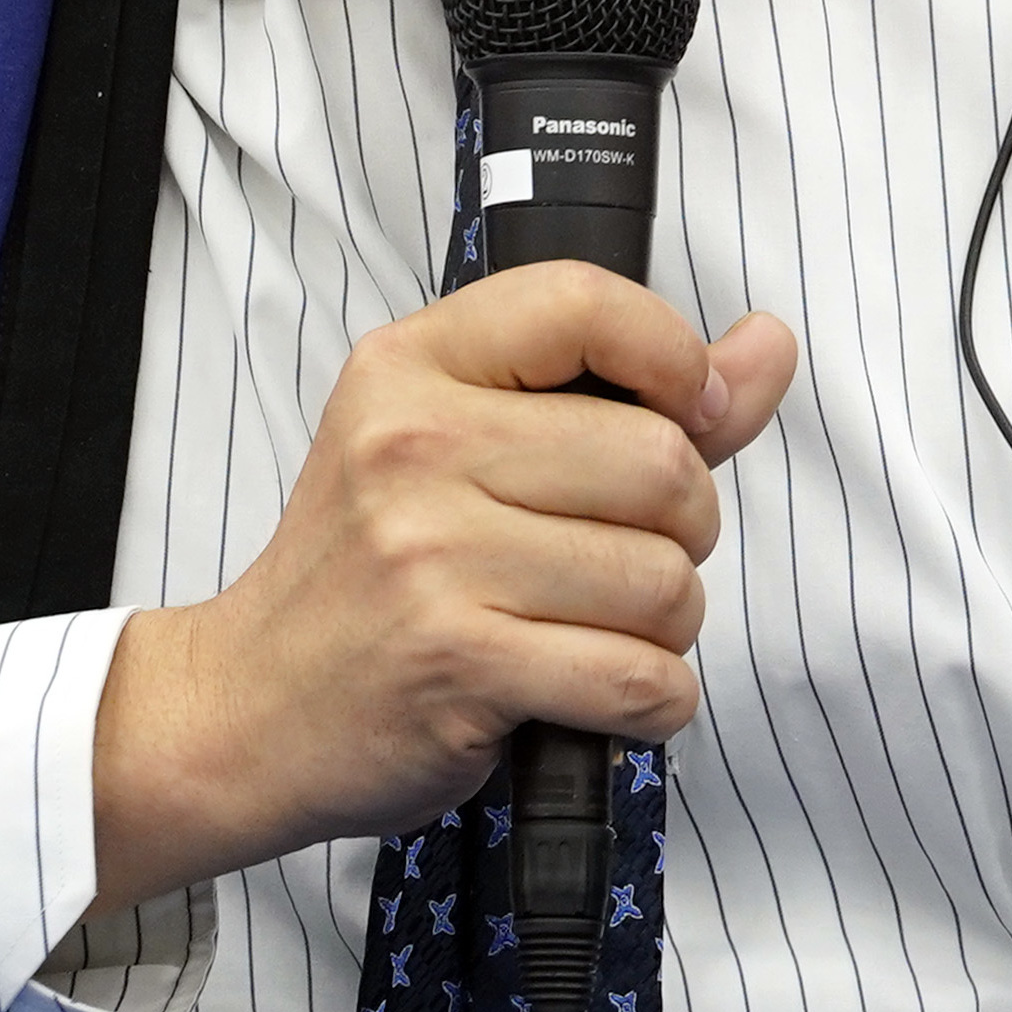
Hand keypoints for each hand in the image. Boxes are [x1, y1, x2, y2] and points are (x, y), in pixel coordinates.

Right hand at [90, 266, 797, 909]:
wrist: (244, 708)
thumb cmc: (372, 574)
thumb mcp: (468, 445)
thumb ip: (634, 393)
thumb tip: (767, 345)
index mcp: (412, 367)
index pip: (586, 303)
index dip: (674, 357)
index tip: (684, 410)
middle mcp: (415, 447)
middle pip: (660, 459)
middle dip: (683, 527)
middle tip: (625, 556)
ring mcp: (431, 559)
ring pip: (664, 580)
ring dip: (665, 625)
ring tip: (596, 629)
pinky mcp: (456, 665)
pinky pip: (638, 678)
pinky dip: (651, 702)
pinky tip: (596, 692)